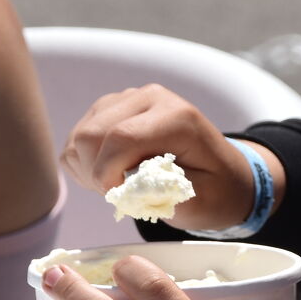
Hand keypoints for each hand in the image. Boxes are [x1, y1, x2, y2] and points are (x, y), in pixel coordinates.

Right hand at [60, 85, 272, 230]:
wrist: (223, 175)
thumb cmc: (214, 190)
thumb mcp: (201, 202)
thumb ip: (167, 194)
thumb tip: (128, 186)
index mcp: (176, 117)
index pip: (122, 138)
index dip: (109, 174)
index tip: (122, 198)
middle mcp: (149, 98)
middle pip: (91, 135)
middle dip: (97, 173)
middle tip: (122, 194)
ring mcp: (126, 99)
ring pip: (80, 136)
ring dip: (90, 169)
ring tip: (120, 185)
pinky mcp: (110, 109)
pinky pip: (77, 138)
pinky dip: (85, 163)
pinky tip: (112, 173)